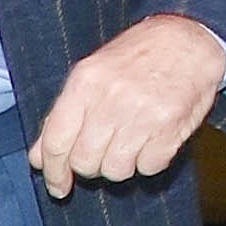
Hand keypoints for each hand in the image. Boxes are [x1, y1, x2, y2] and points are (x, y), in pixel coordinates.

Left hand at [27, 15, 225, 198]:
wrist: (187, 39)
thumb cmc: (136, 56)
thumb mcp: (92, 73)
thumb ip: (63, 115)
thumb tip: (38, 157)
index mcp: (85, 81)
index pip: (57, 140)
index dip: (53, 171)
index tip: (56, 186)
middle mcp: (110, 99)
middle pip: (85, 162)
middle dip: (89, 166)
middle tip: (100, 152)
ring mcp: (142, 115)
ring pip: (116, 170)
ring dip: (120, 164)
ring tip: (128, 140)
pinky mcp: (170, 129)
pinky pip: (148, 168)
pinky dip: (148, 161)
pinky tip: (151, 138)